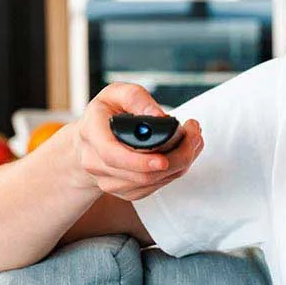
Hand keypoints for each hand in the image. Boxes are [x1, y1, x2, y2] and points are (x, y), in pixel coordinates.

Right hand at [66, 82, 203, 200]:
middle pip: (140, 174)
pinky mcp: (125, 191)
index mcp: (92, 134)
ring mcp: (109, 181)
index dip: (140, 162)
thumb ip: (135, 98)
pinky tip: (182, 155)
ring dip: (180, 163)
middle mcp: (96, 163)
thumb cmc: (106, 114)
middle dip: (176, 158)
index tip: (164, 160)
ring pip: (152, 182)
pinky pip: (155, 188)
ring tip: (194, 140)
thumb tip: (158, 116)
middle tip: (195, 135)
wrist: (90, 141)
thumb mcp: (115, 93)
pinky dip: (174, 172)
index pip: (113, 156)